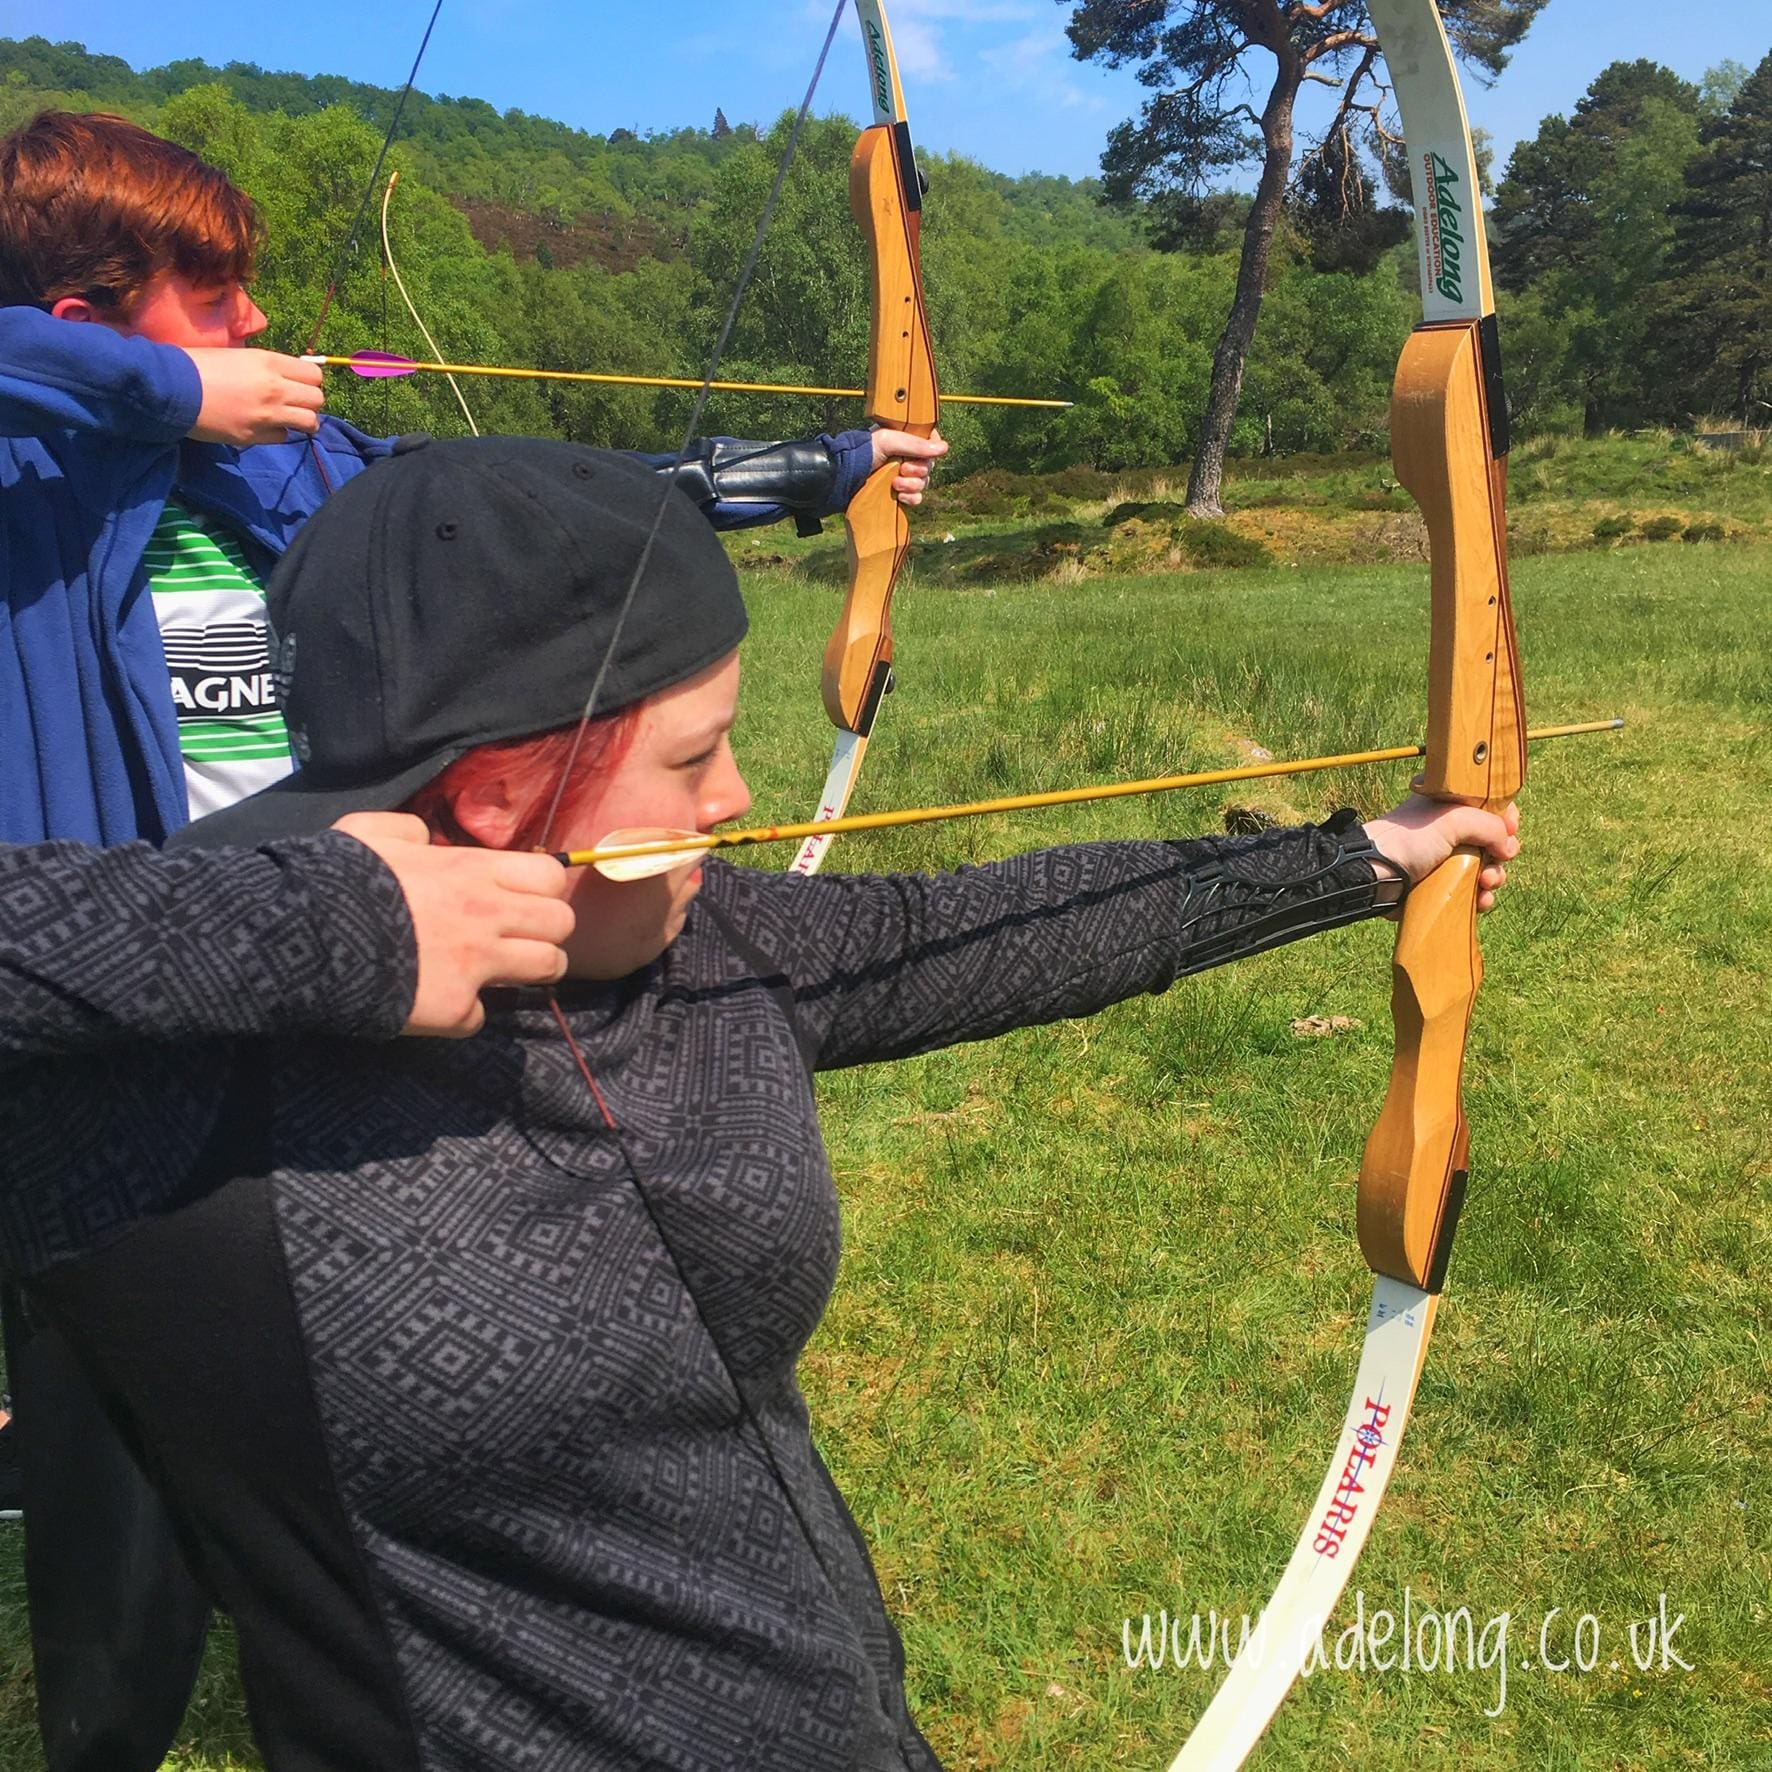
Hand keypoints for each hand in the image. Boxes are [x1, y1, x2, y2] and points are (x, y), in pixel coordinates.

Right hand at [186, 347, 324, 443]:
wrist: (171, 388)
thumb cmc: (197, 365)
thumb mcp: (237, 355)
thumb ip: (265, 367)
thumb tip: (284, 377)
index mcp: (269, 362)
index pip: (314, 374)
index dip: (309, 380)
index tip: (299, 384)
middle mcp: (275, 388)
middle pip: (317, 399)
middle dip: (310, 401)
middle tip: (296, 403)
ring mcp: (267, 415)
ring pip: (309, 422)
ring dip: (303, 421)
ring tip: (290, 419)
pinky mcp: (255, 436)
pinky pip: (282, 437)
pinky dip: (277, 433)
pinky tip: (263, 426)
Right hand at [331, 813, 574, 1035]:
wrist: (304, 939)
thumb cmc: (335, 880)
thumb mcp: (368, 833)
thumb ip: (408, 830)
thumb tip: (427, 841)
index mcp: (471, 871)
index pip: (549, 875)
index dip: (541, 888)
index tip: (519, 898)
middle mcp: (488, 916)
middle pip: (562, 923)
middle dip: (546, 930)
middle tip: (516, 938)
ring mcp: (477, 964)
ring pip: (548, 967)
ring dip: (528, 971)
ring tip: (498, 972)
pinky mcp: (455, 1007)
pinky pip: (479, 1016)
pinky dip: (462, 1013)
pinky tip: (438, 1004)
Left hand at [870, 427, 947, 506]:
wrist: (845, 477)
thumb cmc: (863, 452)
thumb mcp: (889, 440)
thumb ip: (915, 444)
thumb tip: (944, 448)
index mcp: (905, 440)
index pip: (932, 443)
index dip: (931, 450)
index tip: (922, 453)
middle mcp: (906, 457)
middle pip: (929, 465)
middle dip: (917, 470)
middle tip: (902, 468)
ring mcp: (903, 477)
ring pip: (924, 483)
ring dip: (912, 484)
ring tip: (895, 483)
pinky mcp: (899, 495)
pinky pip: (917, 498)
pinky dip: (911, 498)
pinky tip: (900, 496)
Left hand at [1361, 794, 1520, 913]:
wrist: (1374, 875)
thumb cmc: (1408, 840)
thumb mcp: (1452, 819)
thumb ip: (1488, 825)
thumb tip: (1508, 846)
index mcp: (1449, 804)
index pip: (1490, 805)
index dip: (1505, 817)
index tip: (1510, 829)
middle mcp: (1449, 829)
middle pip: (1493, 840)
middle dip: (1502, 853)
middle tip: (1500, 859)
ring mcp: (1446, 858)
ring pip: (1486, 867)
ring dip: (1494, 877)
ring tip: (1485, 883)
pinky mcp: (1442, 884)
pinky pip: (1472, 890)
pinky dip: (1481, 896)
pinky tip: (1481, 901)